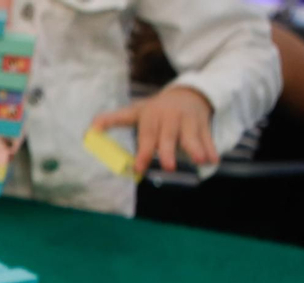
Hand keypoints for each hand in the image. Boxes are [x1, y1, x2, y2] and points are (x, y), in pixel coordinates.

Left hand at [92, 86, 217, 175]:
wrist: (189, 93)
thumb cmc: (156, 109)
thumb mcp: (135, 111)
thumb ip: (113, 120)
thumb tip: (90, 130)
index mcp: (151, 117)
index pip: (146, 136)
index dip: (143, 152)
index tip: (138, 168)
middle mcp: (170, 119)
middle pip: (169, 137)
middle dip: (168, 151)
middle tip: (169, 167)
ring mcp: (188, 121)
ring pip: (192, 136)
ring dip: (196, 148)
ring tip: (200, 160)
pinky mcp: (203, 125)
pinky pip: (208, 138)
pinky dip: (211, 148)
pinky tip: (213, 161)